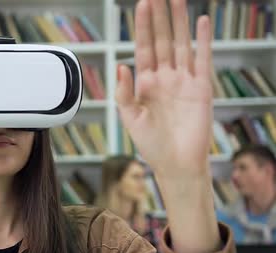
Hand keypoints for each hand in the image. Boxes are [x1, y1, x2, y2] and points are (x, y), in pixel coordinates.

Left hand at [115, 0, 212, 177]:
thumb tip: (121, 66)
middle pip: (162, 40)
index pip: (143, 48)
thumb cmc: (152, 145)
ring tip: (176, 0)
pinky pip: (202, 59)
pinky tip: (201, 22)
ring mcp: (184, 81)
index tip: (141, 5)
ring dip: (179, 22)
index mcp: (145, 83)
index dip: (142, 27)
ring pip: (181, 44)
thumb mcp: (130, 118)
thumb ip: (123, 93)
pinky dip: (202, 41)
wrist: (176, 164)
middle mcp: (165, 78)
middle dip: (159, 17)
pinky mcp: (201, 88)